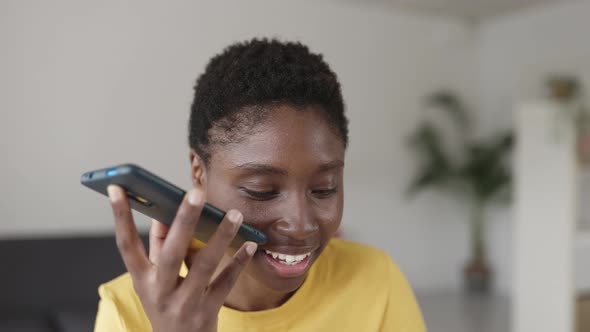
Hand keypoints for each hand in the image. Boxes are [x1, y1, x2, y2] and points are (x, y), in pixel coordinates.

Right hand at [107, 185, 256, 331]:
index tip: (117, 187)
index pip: (125, 244)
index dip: (120, 216)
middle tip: (196, 192)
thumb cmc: (166, 305)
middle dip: (183, 221)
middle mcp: (159, 291)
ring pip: (204, 266)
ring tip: (234, 213)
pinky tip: (250, 244)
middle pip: (170, 253)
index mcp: (141, 279)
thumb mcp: (152, 281)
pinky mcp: (207, 311)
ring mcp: (184, 303)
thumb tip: (163, 212)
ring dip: (221, 237)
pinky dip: (238, 263)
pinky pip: (225, 283)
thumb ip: (157, 247)